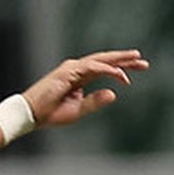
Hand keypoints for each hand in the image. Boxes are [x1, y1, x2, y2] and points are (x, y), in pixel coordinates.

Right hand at [22, 50, 147, 127]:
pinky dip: (107, 69)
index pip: (104, 68)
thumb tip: (114, 94)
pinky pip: (93, 67)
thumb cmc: (50, 114)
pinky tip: (119, 74)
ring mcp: (73, 68)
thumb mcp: (77, 110)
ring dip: (119, 60)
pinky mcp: (69, 71)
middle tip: (143, 61)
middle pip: (106, 60)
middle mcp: (77, 68)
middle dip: (125, 60)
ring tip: (136, 60)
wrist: (31, 114)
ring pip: (101, 60)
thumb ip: (95, 102)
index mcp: (80, 77)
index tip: (138, 69)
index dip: (121, 68)